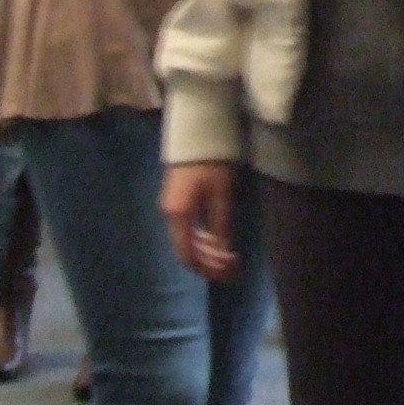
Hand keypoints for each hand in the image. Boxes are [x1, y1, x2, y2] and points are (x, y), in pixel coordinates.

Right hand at [160, 162, 241, 281]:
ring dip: (208, 252)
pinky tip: (218, 240)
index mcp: (178, 215)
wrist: (198, 131)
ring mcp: (172, 207)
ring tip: (229, 257)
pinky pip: (188, 228)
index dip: (207, 268)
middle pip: (186, 249)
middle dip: (210, 263)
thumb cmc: (212, 161)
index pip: (187, 254)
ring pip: (187, 239)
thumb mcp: (222, 194)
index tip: (228, 273)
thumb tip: (223, 254)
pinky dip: (203, 238)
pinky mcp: (178, 200)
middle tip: (233, 268)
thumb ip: (221, 224)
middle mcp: (170, 215)